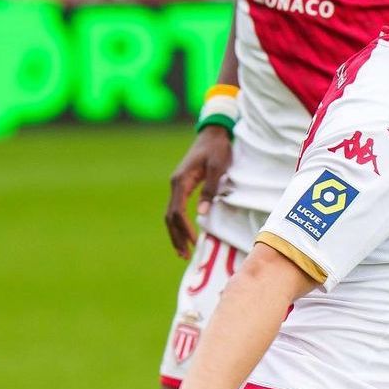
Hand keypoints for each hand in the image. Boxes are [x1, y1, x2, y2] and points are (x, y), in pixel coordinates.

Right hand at [164, 127, 232, 258]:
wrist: (213, 133)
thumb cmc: (218, 149)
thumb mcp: (218, 168)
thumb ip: (210, 190)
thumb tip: (202, 214)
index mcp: (181, 180)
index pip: (177, 211)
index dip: (184, 229)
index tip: (193, 242)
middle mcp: (175, 184)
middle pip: (170, 216)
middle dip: (176, 237)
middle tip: (185, 255)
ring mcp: (177, 184)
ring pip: (170, 214)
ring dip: (175, 233)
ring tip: (182, 251)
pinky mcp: (182, 185)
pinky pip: (176, 208)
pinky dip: (178, 224)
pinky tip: (184, 234)